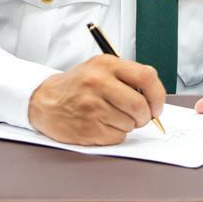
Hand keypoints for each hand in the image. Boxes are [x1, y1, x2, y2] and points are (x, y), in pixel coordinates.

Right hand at [28, 54, 165, 144]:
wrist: (44, 101)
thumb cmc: (77, 86)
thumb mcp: (100, 68)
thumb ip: (128, 77)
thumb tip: (155, 98)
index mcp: (106, 64)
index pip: (146, 77)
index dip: (157, 95)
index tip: (156, 106)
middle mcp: (98, 83)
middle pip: (140, 106)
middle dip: (144, 116)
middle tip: (139, 117)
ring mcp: (92, 106)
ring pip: (130, 124)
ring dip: (127, 125)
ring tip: (110, 116)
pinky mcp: (87, 128)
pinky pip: (117, 137)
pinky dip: (115, 135)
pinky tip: (101, 125)